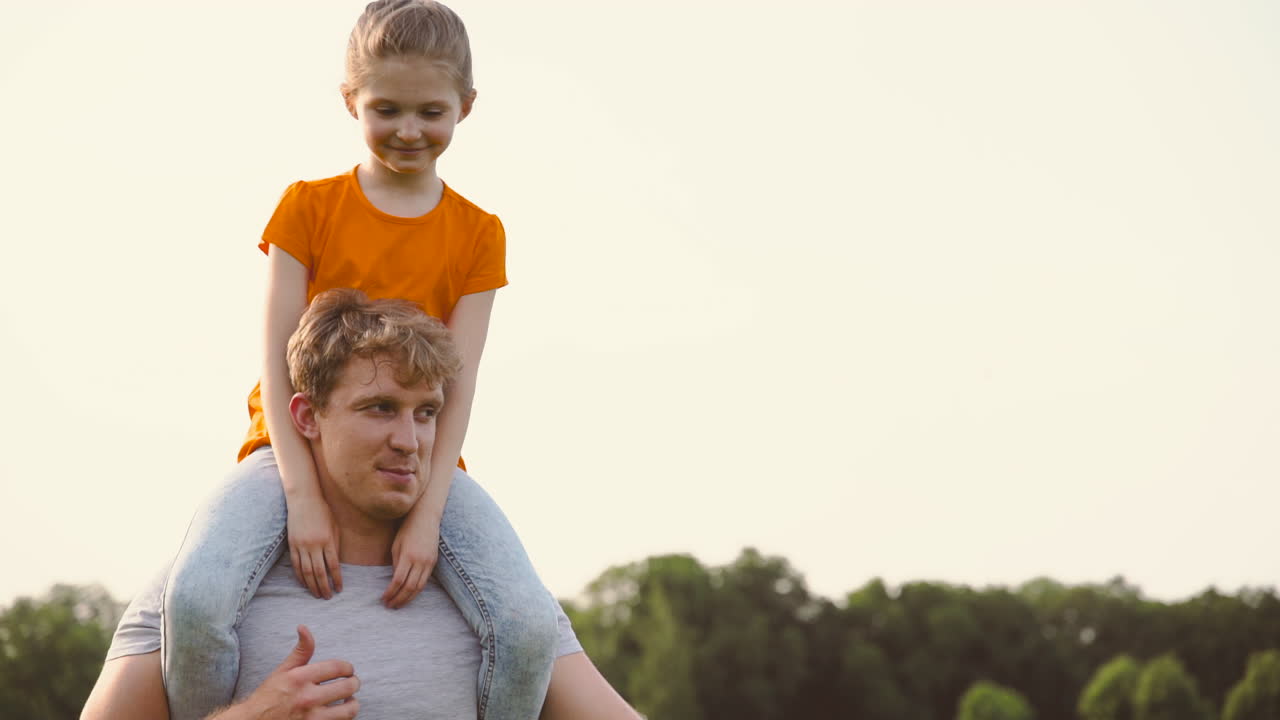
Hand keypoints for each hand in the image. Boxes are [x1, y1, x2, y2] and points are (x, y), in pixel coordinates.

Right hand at [222, 625, 358, 719]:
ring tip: (348, 699)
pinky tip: (339, 712)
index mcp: (300, 678)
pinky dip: (343, 717)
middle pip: (348, 686)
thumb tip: (304, 627)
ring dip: (353, 703)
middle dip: (354, 683)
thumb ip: (301, 651)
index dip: (348, 668)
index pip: (339, 667)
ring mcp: (312, 717)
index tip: (347, 671)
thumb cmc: (269, 695)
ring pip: (349, 709)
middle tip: (351, 683)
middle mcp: (307, 697)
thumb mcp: (283, 670)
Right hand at [287, 493, 342, 598]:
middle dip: (324, 587)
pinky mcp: (292, 545)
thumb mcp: (334, 527)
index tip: (339, 589)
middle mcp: (314, 545)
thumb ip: (335, 545)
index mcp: (327, 540)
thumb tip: (336, 564)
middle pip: (319, 572)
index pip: (333, 565)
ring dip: (312, 585)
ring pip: (306, 571)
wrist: (303, 499)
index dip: (337, 579)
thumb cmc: (323, 512)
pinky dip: (300, 576)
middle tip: (328, 597)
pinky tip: (304, 583)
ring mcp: (301, 545)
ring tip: (317, 594)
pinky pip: (295, 565)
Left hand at [383, 510, 440, 608]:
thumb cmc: (407, 529)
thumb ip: (396, 563)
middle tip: (390, 606)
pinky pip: (425, 581)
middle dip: (399, 599)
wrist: (426, 517)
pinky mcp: (434, 562)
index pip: (398, 580)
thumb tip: (394, 581)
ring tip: (399, 604)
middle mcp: (420, 561)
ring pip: (419, 587)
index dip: (390, 592)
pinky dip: (417, 590)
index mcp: (408, 556)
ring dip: (408, 598)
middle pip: (409, 587)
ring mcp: (429, 562)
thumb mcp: (397, 545)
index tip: (383, 599)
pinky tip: (409, 594)